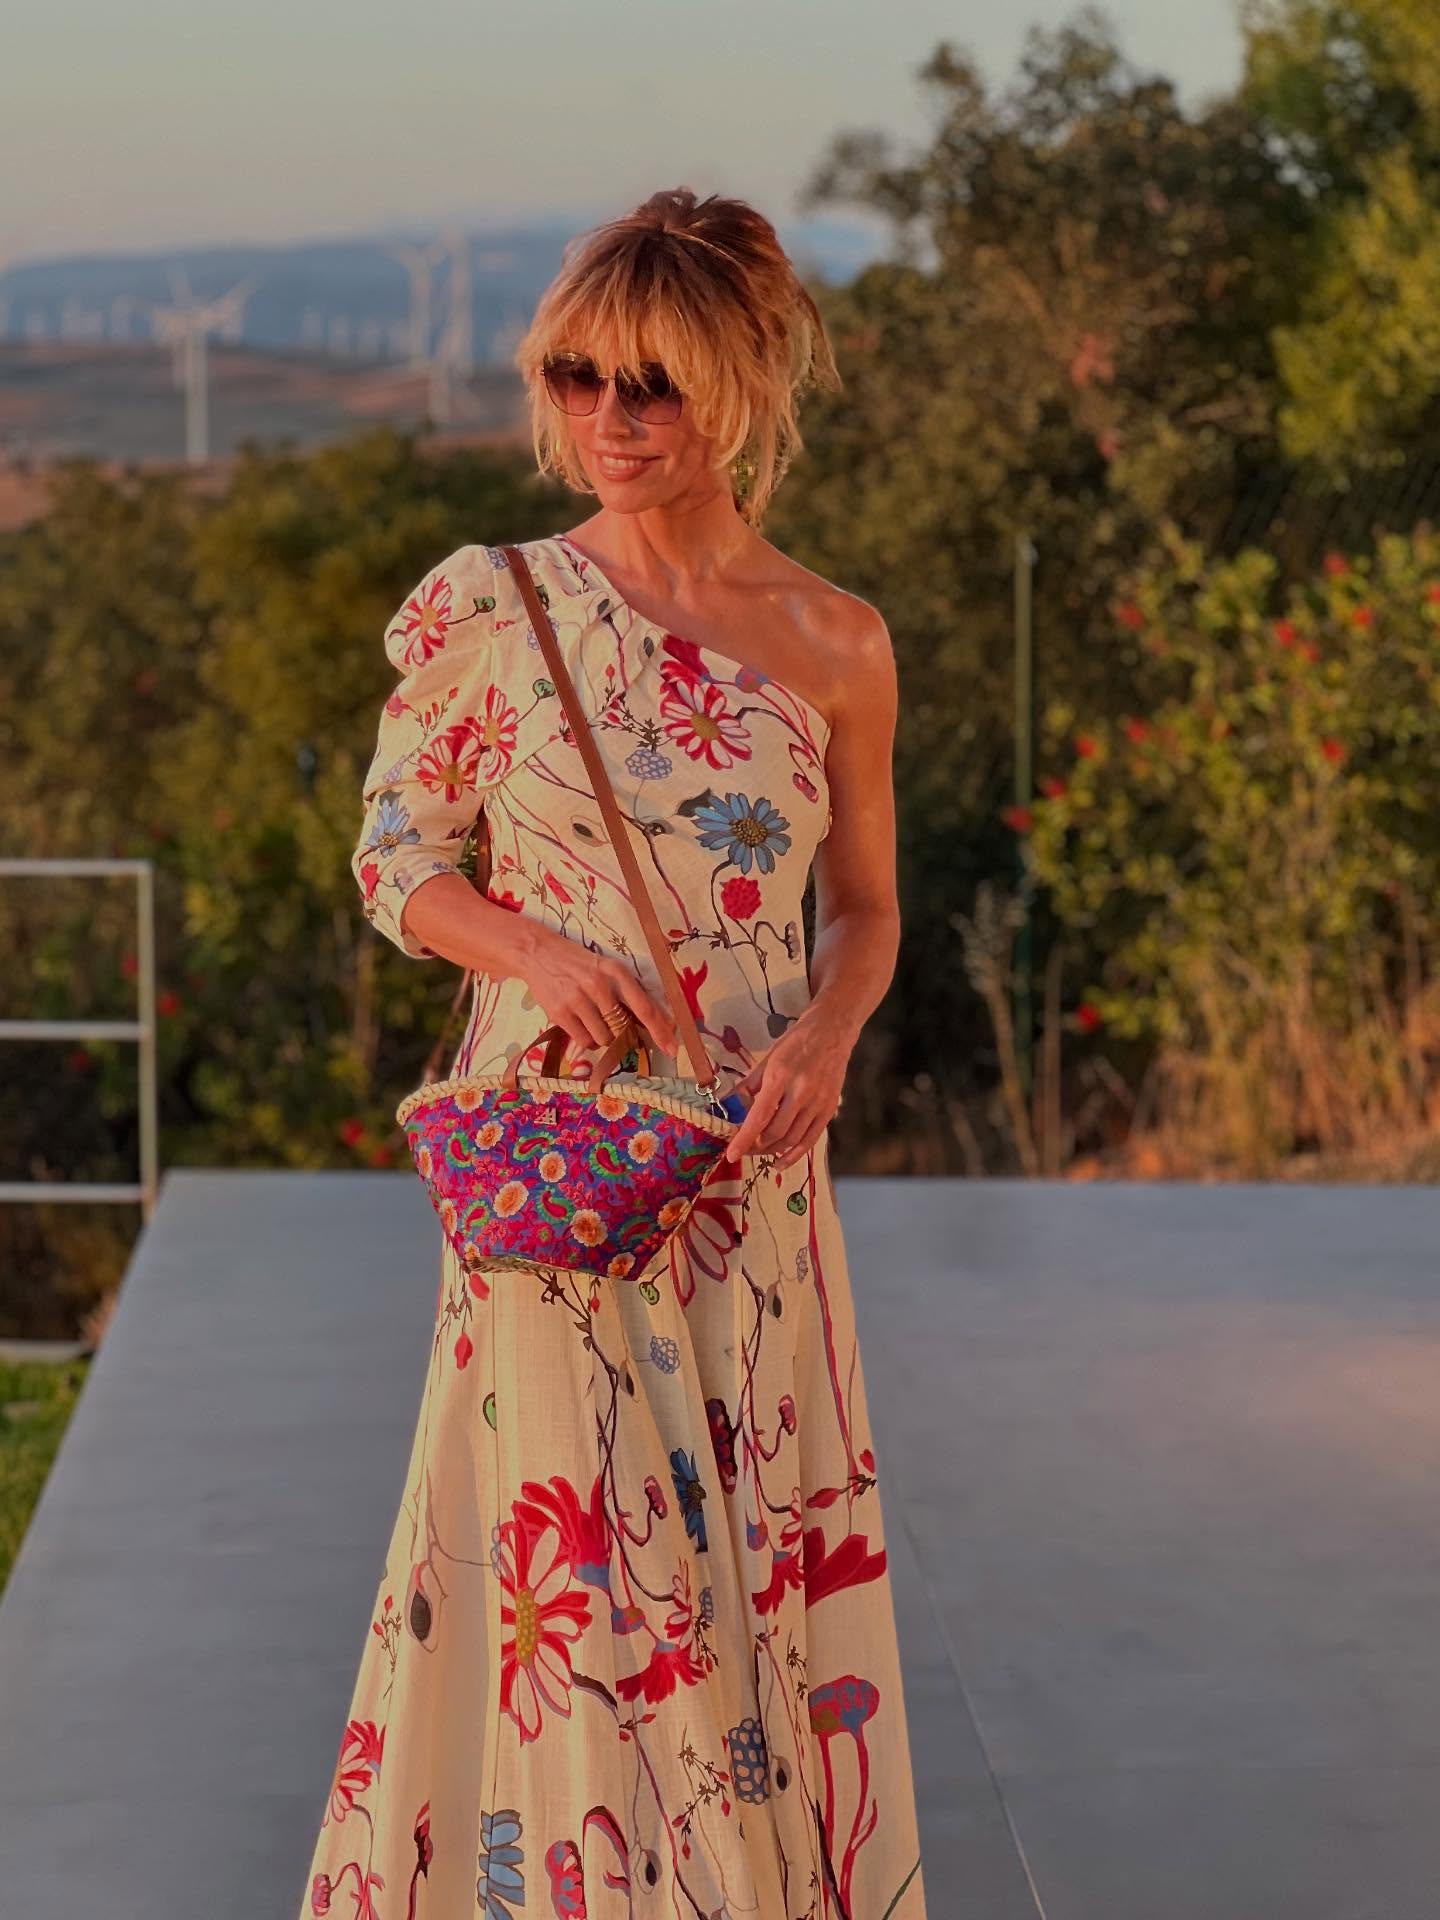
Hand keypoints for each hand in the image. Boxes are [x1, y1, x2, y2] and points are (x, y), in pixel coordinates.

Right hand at [521, 927, 680, 1058]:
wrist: (538, 953)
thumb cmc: (578, 963)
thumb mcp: (606, 968)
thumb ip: (627, 993)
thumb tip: (656, 1022)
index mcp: (616, 971)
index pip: (644, 1007)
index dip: (660, 1030)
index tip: (672, 1048)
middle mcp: (598, 985)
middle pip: (623, 1029)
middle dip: (623, 1034)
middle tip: (612, 1024)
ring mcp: (577, 999)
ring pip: (604, 1038)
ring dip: (602, 1036)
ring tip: (590, 1017)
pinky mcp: (559, 1012)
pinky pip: (584, 1041)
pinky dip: (586, 1038)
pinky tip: (579, 1021)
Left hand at [723, 1011, 849, 1169]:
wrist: (832, 1031)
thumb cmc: (796, 1042)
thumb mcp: (768, 1058)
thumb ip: (750, 1085)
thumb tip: (730, 1106)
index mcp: (781, 1076)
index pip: (760, 1116)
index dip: (744, 1138)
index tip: (731, 1154)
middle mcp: (801, 1092)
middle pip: (775, 1132)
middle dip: (756, 1145)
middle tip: (743, 1148)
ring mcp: (818, 1103)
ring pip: (792, 1139)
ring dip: (772, 1150)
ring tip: (758, 1151)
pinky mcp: (829, 1109)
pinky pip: (810, 1139)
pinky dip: (795, 1155)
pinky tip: (781, 1162)